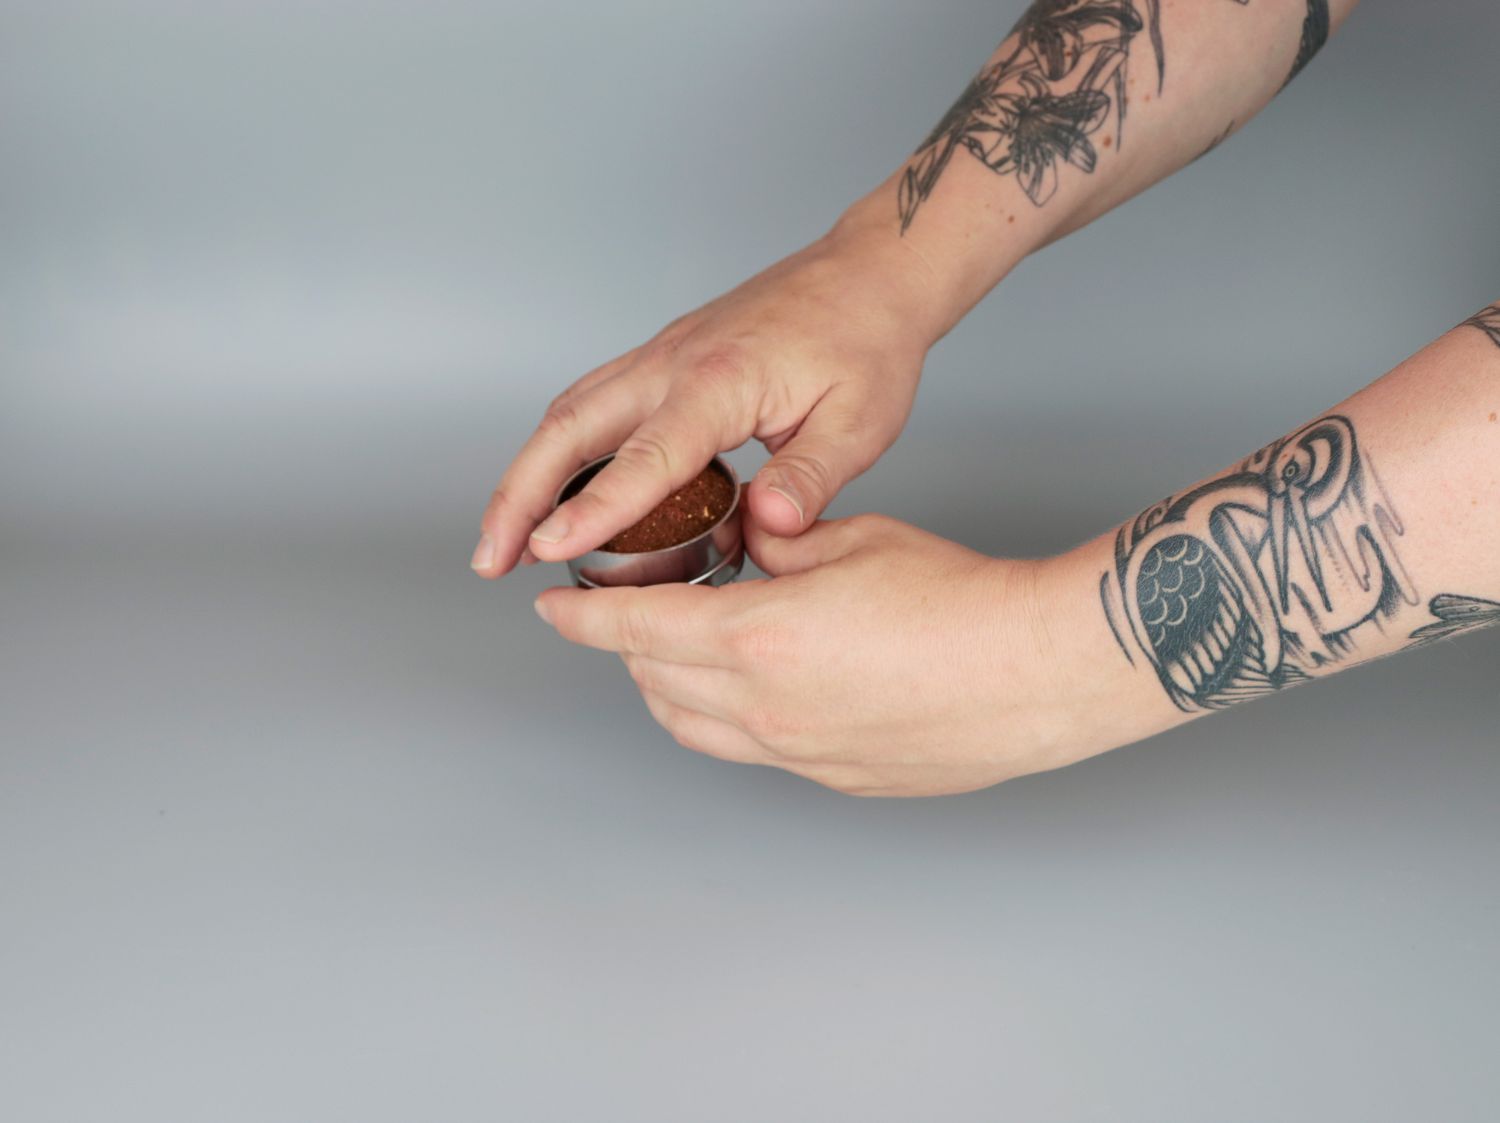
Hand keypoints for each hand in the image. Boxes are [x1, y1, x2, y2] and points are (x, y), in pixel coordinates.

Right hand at [471, 223, 946, 576]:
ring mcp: (660, 357)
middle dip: (519, 497)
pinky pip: (589, 403)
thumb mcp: (860, 422)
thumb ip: (811, 478)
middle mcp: (673, 363)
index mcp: (720, 381)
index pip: (644, 456)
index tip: (546, 550)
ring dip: (525, 475)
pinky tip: (549, 490)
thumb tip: (769, 529)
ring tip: (502, 541)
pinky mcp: (662, 360)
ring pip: (567, 415)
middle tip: (490, 561)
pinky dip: (556, 450)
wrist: (869, 274)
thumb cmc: (867, 342)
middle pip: (569, 428)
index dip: (593, 508)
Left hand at [533, 513, 1163, 796]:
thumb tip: (754, 547)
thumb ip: (782, 544)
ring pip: (695, 728)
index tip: (551, 609)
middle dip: (628, 647)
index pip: (632, 630)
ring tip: (686, 655)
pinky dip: (729, 718)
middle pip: (653, 683)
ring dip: (670, 691)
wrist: (1033, 670)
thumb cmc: (956, 597)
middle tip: (637, 613)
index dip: (581, 619)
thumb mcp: (853, 540)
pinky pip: (752, 752)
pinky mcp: (835, 778)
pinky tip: (763, 688)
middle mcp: (763, 708)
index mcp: (755, 638)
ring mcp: (797, 754)